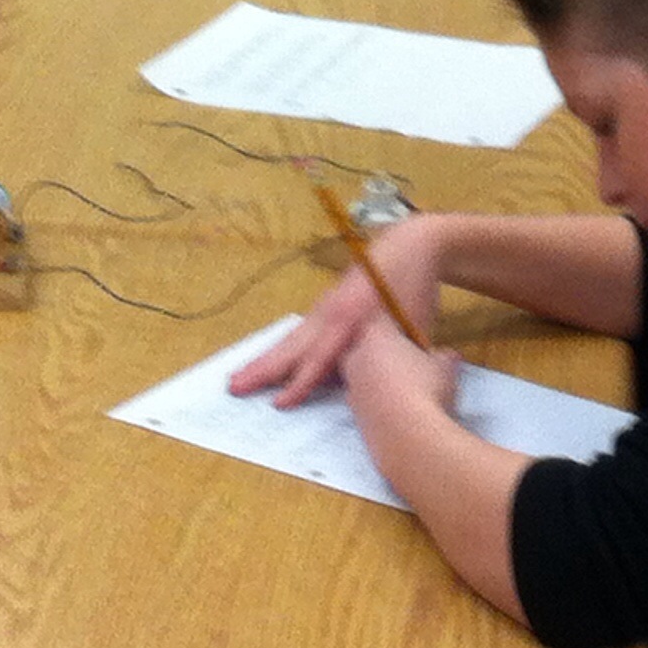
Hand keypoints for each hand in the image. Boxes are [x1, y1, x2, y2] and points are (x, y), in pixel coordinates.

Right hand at [228, 218, 440, 408]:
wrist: (411, 245)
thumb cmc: (415, 287)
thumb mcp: (412, 324)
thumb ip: (390, 356)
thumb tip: (381, 392)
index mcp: (352, 315)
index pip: (322, 356)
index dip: (301, 381)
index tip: (279, 403)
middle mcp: (330, 311)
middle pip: (293, 346)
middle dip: (264, 368)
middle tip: (233, 387)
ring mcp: (325, 307)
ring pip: (291, 338)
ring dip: (265, 360)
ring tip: (237, 378)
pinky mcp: (326, 306)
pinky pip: (299, 331)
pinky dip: (281, 348)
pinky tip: (266, 363)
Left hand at [340, 322, 462, 419]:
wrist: (407, 438)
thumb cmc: (427, 389)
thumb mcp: (446, 367)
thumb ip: (444, 356)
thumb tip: (447, 355)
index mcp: (375, 336)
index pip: (380, 321)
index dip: (398, 330)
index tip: (414, 341)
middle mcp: (355, 358)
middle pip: (367, 349)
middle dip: (385, 357)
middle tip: (411, 369)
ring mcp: (351, 389)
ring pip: (365, 379)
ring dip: (381, 384)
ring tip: (409, 397)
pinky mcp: (353, 417)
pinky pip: (367, 404)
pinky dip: (380, 407)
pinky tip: (401, 417)